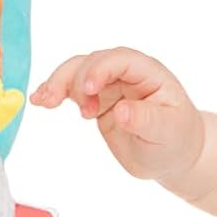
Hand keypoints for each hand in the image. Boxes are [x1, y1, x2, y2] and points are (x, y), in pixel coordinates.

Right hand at [29, 47, 206, 187]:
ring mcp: (110, 86)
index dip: (100, 69)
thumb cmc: (176, 140)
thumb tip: (121, 111)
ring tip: (44, 102)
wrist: (173, 156)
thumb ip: (146, 120)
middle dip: (73, 78)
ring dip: (58, 83)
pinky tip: (40, 101)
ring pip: (77, 73)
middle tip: (55, 101)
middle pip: (93, 62)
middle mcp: (127, 74)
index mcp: (149, 74)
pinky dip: (56, 93)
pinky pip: (72, 90)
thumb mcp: (167, 133)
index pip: (121, 60)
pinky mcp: (97, 101)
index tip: (87, 90)